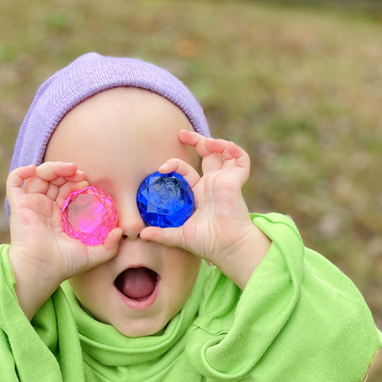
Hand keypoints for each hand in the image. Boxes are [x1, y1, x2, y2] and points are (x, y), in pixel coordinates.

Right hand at [6, 162, 121, 310]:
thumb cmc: (64, 265)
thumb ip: (109, 246)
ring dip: (52, 168)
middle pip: (54, 180)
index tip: (86, 183)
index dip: (76, 182)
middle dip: (67, 172)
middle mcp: (44, 208)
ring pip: (38, 177)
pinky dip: (21, 172)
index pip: (66, 191)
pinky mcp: (18, 206)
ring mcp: (31, 205)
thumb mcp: (93, 255)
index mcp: (59, 216)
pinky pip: (14, 183)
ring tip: (67, 169)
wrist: (43, 270)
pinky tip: (34, 169)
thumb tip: (120, 231)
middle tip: (80, 174)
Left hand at [139, 130, 270, 287]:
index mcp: (199, 193)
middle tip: (181, 134)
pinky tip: (224, 147)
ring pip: (224, 153)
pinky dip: (236, 151)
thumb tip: (140, 235)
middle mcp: (212, 184)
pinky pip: (241, 161)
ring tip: (204, 141)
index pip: (186, 171)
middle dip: (195, 140)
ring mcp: (225, 181)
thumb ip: (161, 233)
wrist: (226, 248)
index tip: (162, 169)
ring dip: (214, 142)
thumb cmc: (206, 243)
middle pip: (206, 154)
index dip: (174, 165)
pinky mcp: (236, 182)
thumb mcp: (179, 236)